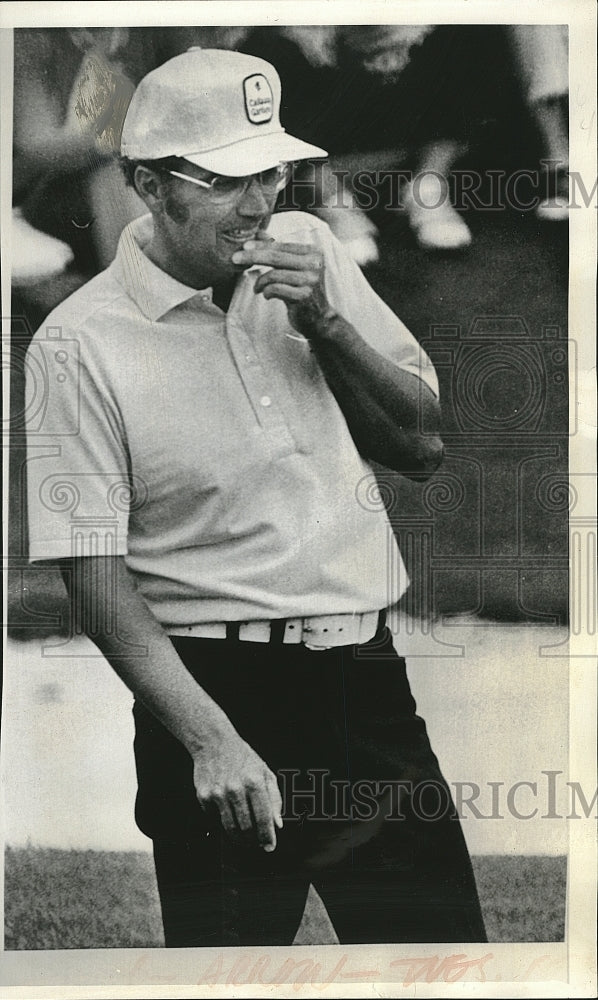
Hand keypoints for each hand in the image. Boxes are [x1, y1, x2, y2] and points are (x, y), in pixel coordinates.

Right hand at [192, 724, 282, 851]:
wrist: (213, 742)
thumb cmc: (243, 758)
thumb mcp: (265, 772)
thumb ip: (274, 799)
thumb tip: (278, 825)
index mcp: (255, 781)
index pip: (264, 818)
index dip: (268, 837)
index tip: (270, 847)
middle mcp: (236, 788)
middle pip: (247, 828)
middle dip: (254, 841)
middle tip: (257, 843)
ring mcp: (218, 794)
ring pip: (230, 828)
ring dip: (239, 838)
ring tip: (245, 838)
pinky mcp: (204, 797)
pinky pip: (215, 818)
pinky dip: (222, 820)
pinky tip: (227, 811)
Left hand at [232, 234, 334, 337]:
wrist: (319, 317)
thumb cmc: (302, 289)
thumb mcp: (293, 267)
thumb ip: (279, 250)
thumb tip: (259, 232)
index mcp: (313, 252)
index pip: (281, 245)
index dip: (261, 245)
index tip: (244, 246)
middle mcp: (314, 264)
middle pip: (276, 257)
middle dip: (252, 257)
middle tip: (235, 258)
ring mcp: (310, 280)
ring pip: (274, 274)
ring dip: (260, 282)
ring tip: (257, 288)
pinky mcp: (304, 296)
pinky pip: (275, 289)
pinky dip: (266, 292)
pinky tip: (266, 295)